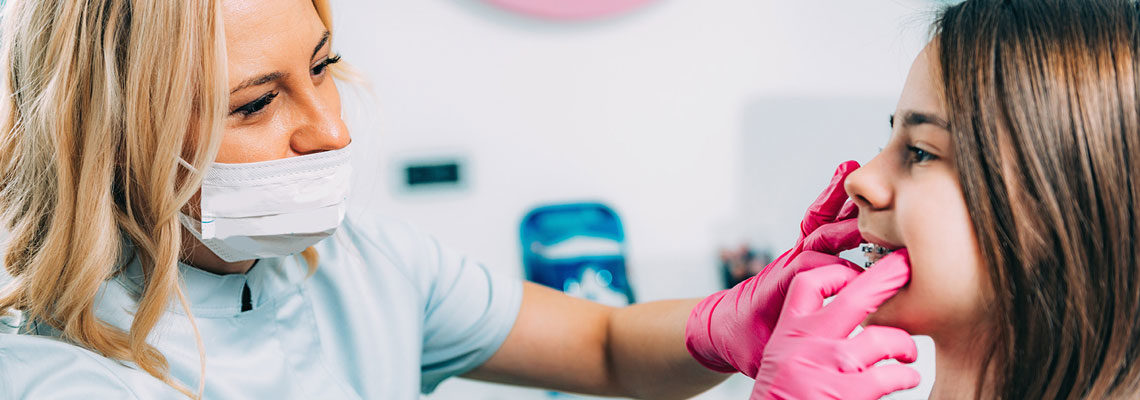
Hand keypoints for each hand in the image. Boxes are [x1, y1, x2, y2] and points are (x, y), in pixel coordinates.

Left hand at [686, 161, 864, 376]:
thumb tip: (797, 369)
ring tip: (852, 169)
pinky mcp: (802, 253)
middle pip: (817, 240)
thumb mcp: (762, 356)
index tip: (865, 278)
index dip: (836, 272)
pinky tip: (844, 172)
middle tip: (873, 210)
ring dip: (835, 200)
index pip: (810, 270)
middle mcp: (788, 267)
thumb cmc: (746, 344)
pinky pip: (818, 221)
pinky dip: (830, 198)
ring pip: (818, 223)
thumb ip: (782, 355)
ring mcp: (795, 256)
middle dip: (844, 227)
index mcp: (778, 290)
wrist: (725, 329)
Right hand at [751, 250, 919, 399]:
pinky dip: (906, 376)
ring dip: (904, 344)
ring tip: (909, 353)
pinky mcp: (847, 393)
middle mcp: (806, 344)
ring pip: (881, 338)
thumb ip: (803, 342)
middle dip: (886, 279)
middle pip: (853, 298)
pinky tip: (908, 378)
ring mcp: (828, 366)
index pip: (808, 284)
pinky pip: (890, 376)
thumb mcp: (779, 363)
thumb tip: (841, 329)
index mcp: (787, 334)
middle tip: (908, 267)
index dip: (836, 273)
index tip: (857, 273)